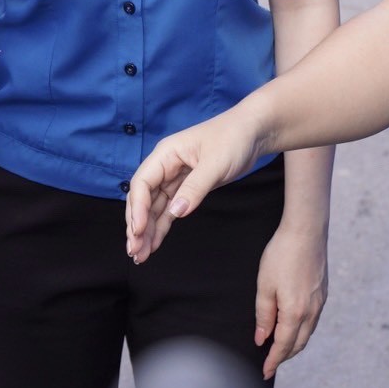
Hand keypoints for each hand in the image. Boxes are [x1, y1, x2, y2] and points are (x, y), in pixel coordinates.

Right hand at [125, 107, 262, 263]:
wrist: (253, 132)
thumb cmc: (233, 138)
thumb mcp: (216, 164)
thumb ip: (195, 188)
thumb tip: (176, 212)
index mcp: (166, 154)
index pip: (142, 183)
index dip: (137, 209)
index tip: (138, 231)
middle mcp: (166, 167)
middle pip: (143, 198)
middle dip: (137, 225)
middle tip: (134, 251)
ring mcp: (175, 178)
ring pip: (154, 208)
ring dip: (147, 231)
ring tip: (140, 255)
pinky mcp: (187, 188)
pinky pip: (169, 210)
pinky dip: (161, 226)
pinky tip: (154, 244)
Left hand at [253, 223, 326, 377]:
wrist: (306, 231)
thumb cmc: (281, 255)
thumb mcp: (264, 285)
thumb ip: (263, 315)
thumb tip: (261, 339)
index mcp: (295, 312)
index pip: (283, 346)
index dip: (273, 361)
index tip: (265, 372)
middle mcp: (311, 312)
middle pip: (298, 344)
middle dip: (284, 357)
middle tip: (270, 364)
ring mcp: (320, 303)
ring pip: (307, 333)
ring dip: (293, 344)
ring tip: (280, 348)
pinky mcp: (323, 293)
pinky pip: (313, 321)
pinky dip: (302, 331)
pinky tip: (293, 326)